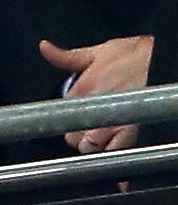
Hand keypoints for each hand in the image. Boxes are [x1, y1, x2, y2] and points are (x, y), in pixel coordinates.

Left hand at [43, 35, 152, 153]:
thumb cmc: (132, 56)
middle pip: (74, 139)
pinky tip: (115, 156)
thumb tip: (44, 48)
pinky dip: (114, 156)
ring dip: (95, 148)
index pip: (61, 119)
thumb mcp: (96, 52)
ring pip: (91, 148)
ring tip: (104, 142)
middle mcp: (92, 108)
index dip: (69, 124)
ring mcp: (111, 121)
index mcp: (80, 90)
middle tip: (91, 133)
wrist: (158, 58)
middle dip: (80, 139)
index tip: (76, 122)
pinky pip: (115, 152)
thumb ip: (66, 56)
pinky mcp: (131, 131)